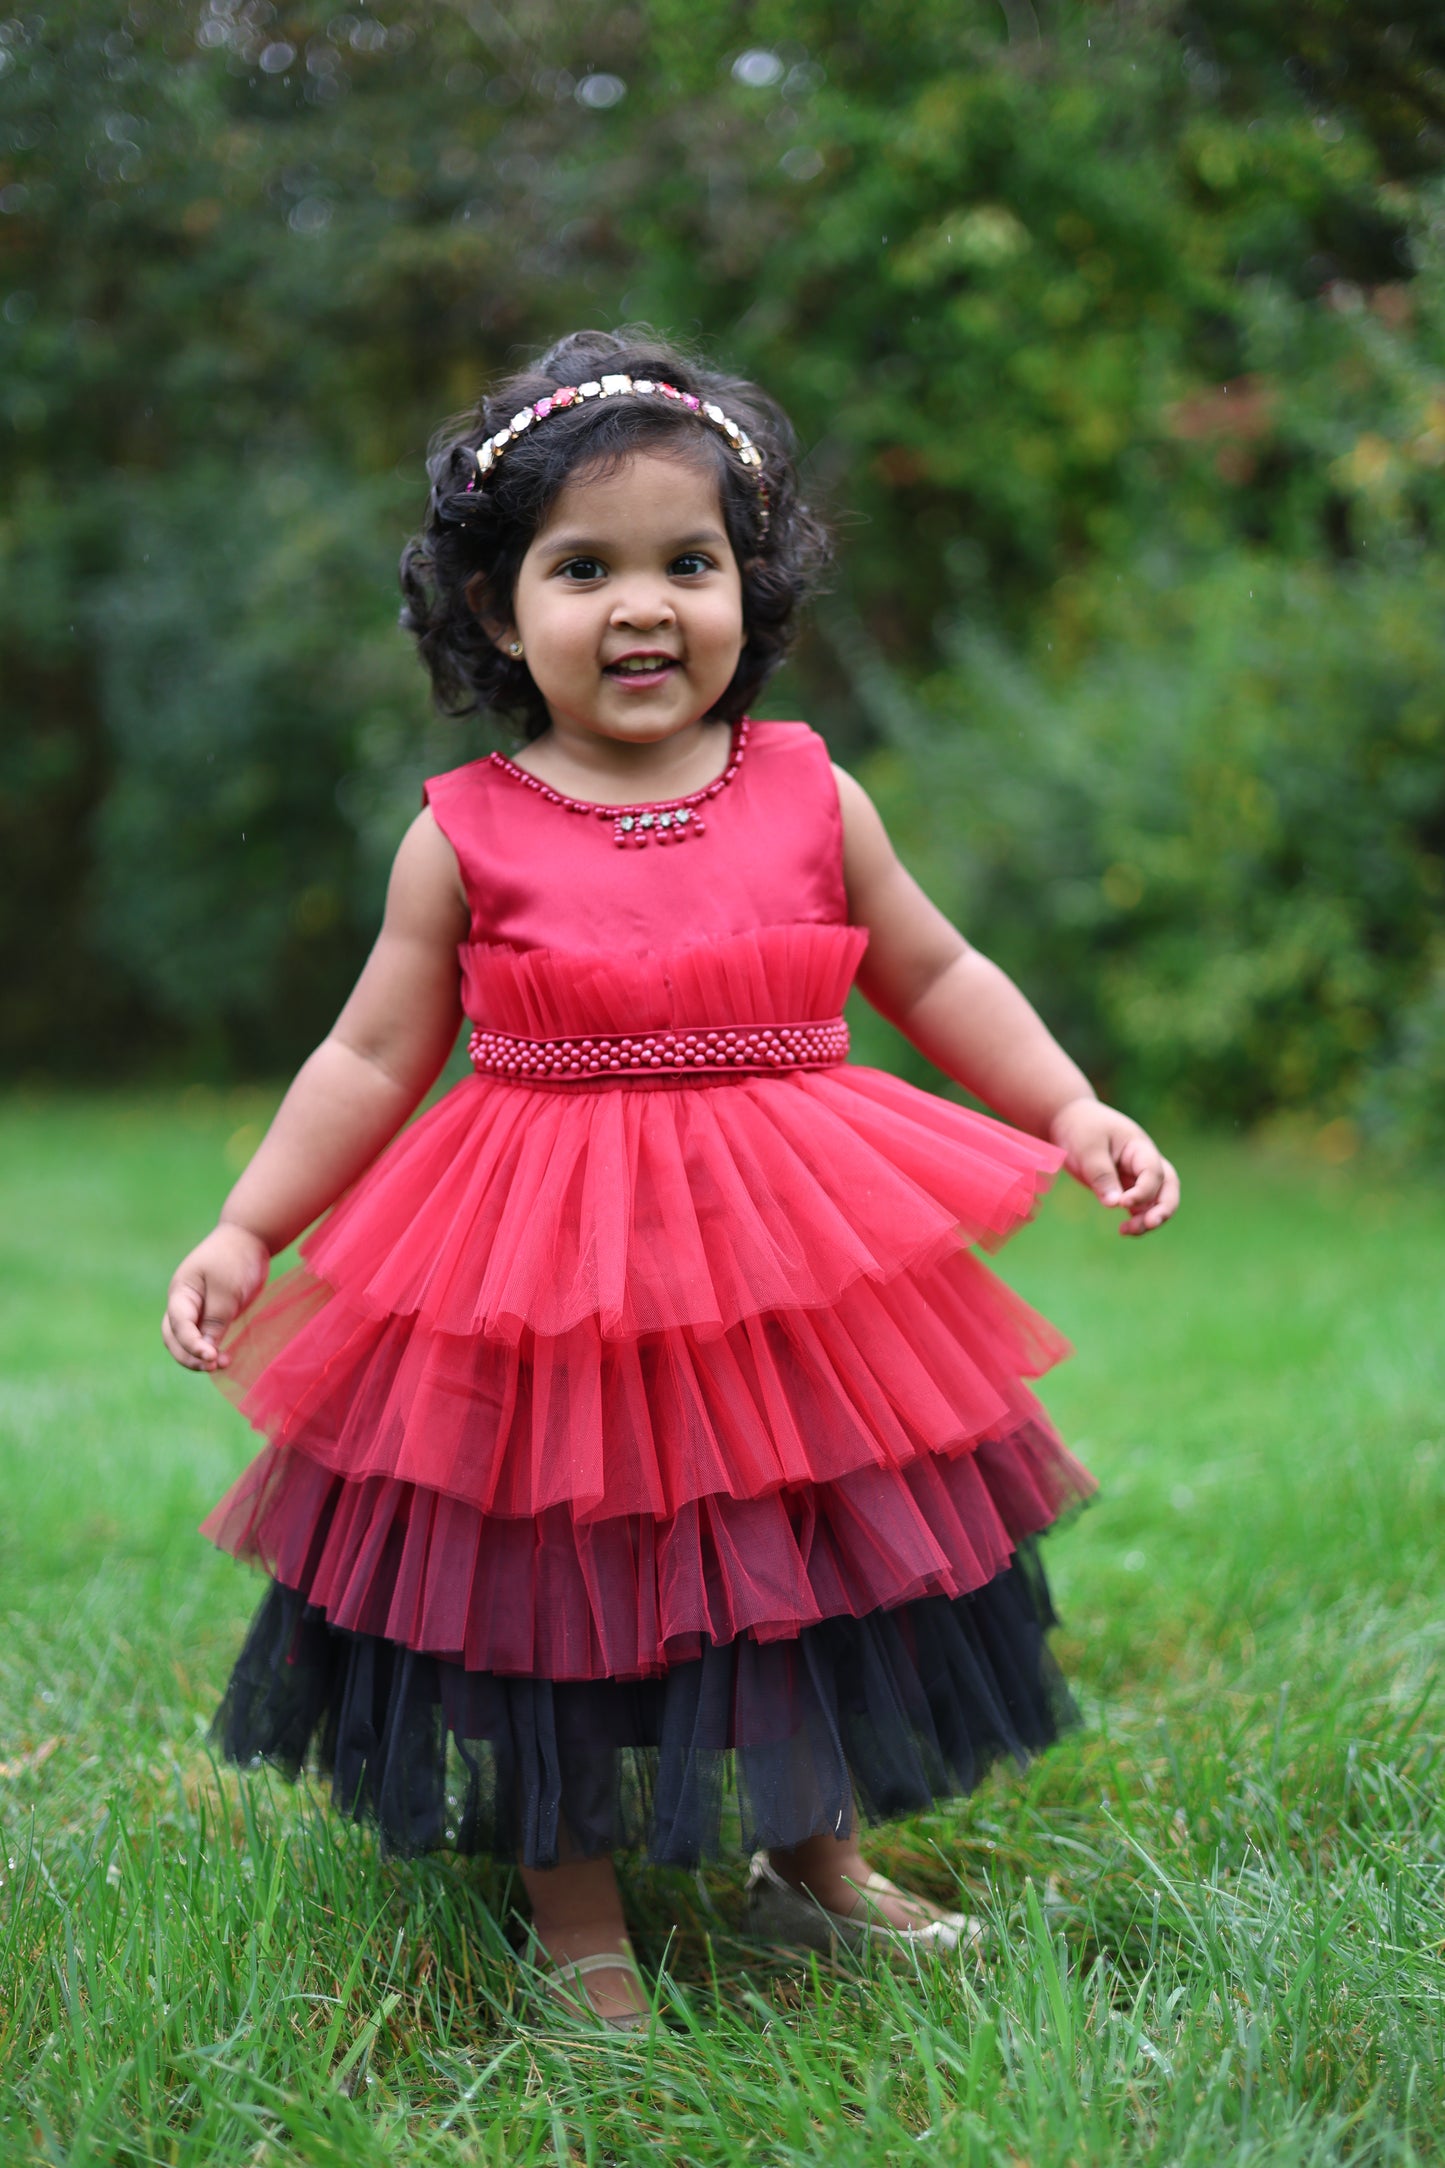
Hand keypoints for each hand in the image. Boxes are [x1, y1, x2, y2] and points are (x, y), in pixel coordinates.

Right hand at [162, 1222, 270, 1370]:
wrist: (249, 1239)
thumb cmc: (235, 1259)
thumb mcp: (227, 1289)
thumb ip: (216, 1320)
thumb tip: (207, 1351)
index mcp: (181, 1293)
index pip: (178, 1325)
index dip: (191, 1344)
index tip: (211, 1357)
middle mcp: (183, 1304)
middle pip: (174, 1338)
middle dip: (189, 1356)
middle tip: (213, 1365)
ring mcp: (196, 1310)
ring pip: (186, 1341)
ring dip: (199, 1357)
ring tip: (223, 1364)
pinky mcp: (212, 1315)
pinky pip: (204, 1338)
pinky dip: (211, 1350)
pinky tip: (225, 1358)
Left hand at [1049, 1098, 1179, 1236]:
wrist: (1069, 1121)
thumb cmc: (1081, 1129)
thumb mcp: (1088, 1148)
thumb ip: (1102, 1175)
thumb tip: (1114, 1204)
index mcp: (1140, 1148)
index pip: (1154, 1172)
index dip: (1144, 1191)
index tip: (1122, 1203)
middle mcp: (1145, 1163)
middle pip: (1168, 1187)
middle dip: (1163, 1208)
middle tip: (1149, 1224)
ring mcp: (1137, 1176)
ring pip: (1156, 1201)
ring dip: (1149, 1218)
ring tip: (1126, 1231)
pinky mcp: (1126, 1187)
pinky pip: (1140, 1207)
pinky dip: (1137, 1219)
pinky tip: (1123, 1230)